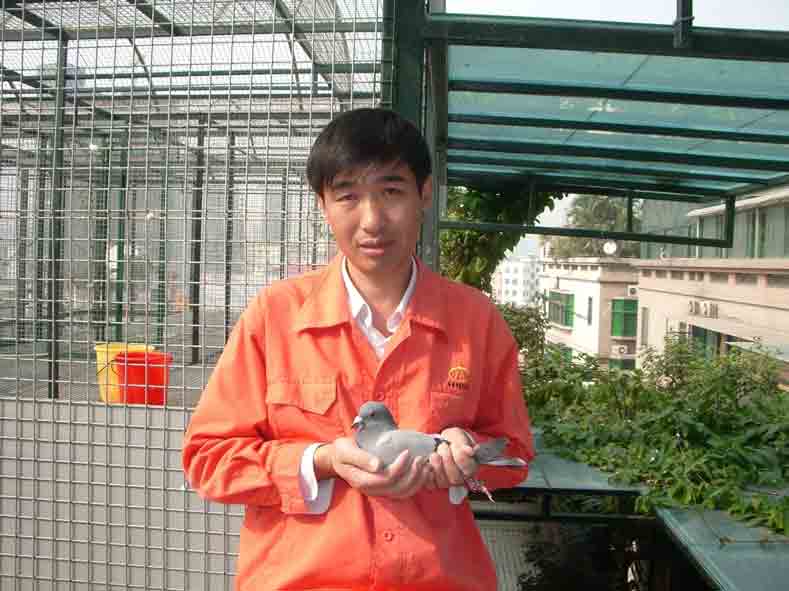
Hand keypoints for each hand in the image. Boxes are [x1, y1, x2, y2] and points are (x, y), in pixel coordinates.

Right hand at [315, 437, 431, 498]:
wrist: (337, 458)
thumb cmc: (342, 451)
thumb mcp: (345, 450)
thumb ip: (360, 458)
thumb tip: (378, 465)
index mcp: (362, 480)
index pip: (386, 479)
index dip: (399, 467)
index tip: (407, 452)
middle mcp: (371, 489)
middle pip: (397, 489)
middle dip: (413, 475)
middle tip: (421, 459)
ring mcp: (379, 490)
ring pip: (403, 493)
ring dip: (417, 481)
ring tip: (426, 466)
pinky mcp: (385, 488)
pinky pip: (403, 491)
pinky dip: (416, 484)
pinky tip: (422, 472)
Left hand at [427, 427, 478, 489]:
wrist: (437, 442)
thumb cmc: (450, 440)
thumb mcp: (458, 435)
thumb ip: (463, 442)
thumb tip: (470, 451)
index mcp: (470, 467)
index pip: (468, 468)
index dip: (460, 457)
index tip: (453, 445)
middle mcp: (460, 478)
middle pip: (455, 478)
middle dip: (447, 460)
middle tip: (443, 446)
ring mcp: (447, 482)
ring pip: (443, 481)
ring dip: (437, 465)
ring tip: (434, 453)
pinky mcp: (434, 484)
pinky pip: (430, 483)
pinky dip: (427, 472)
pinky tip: (428, 462)